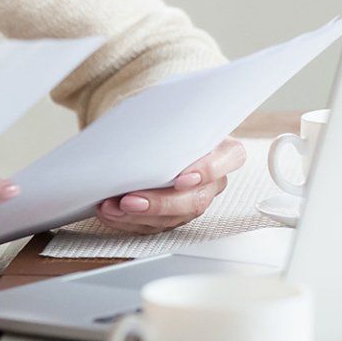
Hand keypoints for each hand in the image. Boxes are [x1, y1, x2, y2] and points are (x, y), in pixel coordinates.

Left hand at [93, 137, 247, 234]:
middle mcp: (213, 180)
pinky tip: (111, 213)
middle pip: (195, 199)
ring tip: (112, 208)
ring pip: (174, 217)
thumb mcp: (169, 115)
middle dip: (159, 203)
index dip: (208, 170)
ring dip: (139, 216)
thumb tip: (142, 128)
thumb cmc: (167, 123)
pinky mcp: (176, 215)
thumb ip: (168, 122)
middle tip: (130, 200)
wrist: (156, 136)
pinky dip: (129, 220)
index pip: (230, 158)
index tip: (181, 178)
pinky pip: (156, 225)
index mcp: (223, 149)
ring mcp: (195, 199)